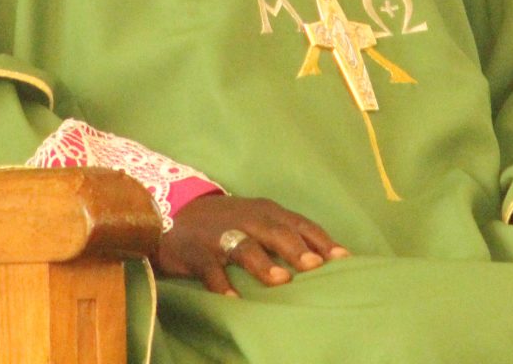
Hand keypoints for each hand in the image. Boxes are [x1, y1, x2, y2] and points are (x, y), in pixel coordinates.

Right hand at [154, 194, 349, 295]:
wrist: (169, 215)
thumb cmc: (227, 224)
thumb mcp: (257, 221)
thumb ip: (286, 235)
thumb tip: (325, 261)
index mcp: (265, 211)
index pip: (299, 224)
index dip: (321, 240)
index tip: (344, 259)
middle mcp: (246, 219)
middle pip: (275, 232)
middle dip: (296, 249)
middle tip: (316, 266)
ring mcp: (219, 235)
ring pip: (244, 246)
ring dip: (263, 263)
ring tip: (281, 281)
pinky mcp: (196, 252)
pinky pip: (210, 270)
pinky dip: (221, 285)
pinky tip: (233, 300)